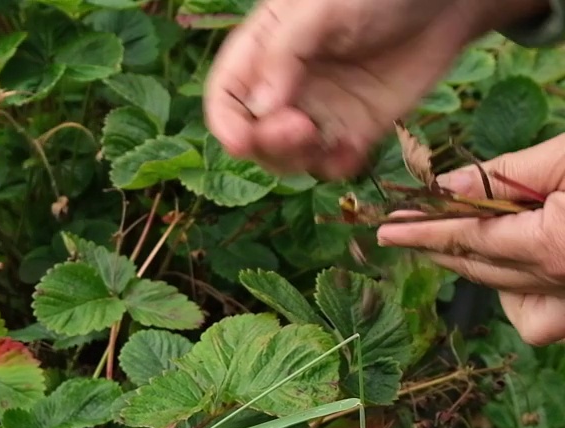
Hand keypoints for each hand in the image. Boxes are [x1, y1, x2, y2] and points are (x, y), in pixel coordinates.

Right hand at [203, 0, 543, 178]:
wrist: (445, 2)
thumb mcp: (323, 9)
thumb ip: (286, 53)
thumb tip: (259, 109)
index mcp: (261, 52)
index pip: (225, 98)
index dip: (226, 124)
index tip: (243, 141)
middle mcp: (281, 89)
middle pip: (252, 136)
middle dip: (269, 143)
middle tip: (303, 128)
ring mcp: (316, 113)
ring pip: (285, 159)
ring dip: (298, 160)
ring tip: (331, 140)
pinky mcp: (352, 132)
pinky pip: (330, 166)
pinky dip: (336, 168)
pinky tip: (354, 150)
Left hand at [377, 134, 564, 345]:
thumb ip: (509, 174)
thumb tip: (448, 187)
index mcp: (558, 246)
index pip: (468, 237)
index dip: (422, 230)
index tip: (385, 226)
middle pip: (481, 268)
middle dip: (437, 247)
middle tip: (399, 230)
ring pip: (509, 298)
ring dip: (479, 269)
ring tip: (453, 240)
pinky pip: (541, 321)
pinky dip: (523, 301)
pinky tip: (519, 270)